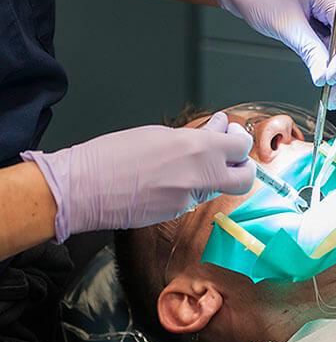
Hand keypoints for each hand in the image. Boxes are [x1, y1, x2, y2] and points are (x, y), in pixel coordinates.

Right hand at [21, 113, 254, 241]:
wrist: (84, 188)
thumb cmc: (115, 154)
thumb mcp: (160, 134)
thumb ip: (197, 134)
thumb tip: (218, 127)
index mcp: (198, 149)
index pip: (242, 147)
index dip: (240, 140)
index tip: (231, 134)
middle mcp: (201, 176)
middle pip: (246, 178)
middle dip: (244, 167)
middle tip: (231, 157)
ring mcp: (190, 199)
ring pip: (219, 188)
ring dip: (215, 175)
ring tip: (192, 161)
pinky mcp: (177, 213)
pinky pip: (195, 198)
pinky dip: (192, 187)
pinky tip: (172, 176)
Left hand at [197, 0, 335, 109]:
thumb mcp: (286, 27)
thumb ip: (310, 52)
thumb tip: (324, 78)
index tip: (331, 79)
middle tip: (332, 93)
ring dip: (334, 63)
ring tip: (329, 91)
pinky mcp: (326, 7)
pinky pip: (333, 34)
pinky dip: (327, 54)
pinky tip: (324, 73)